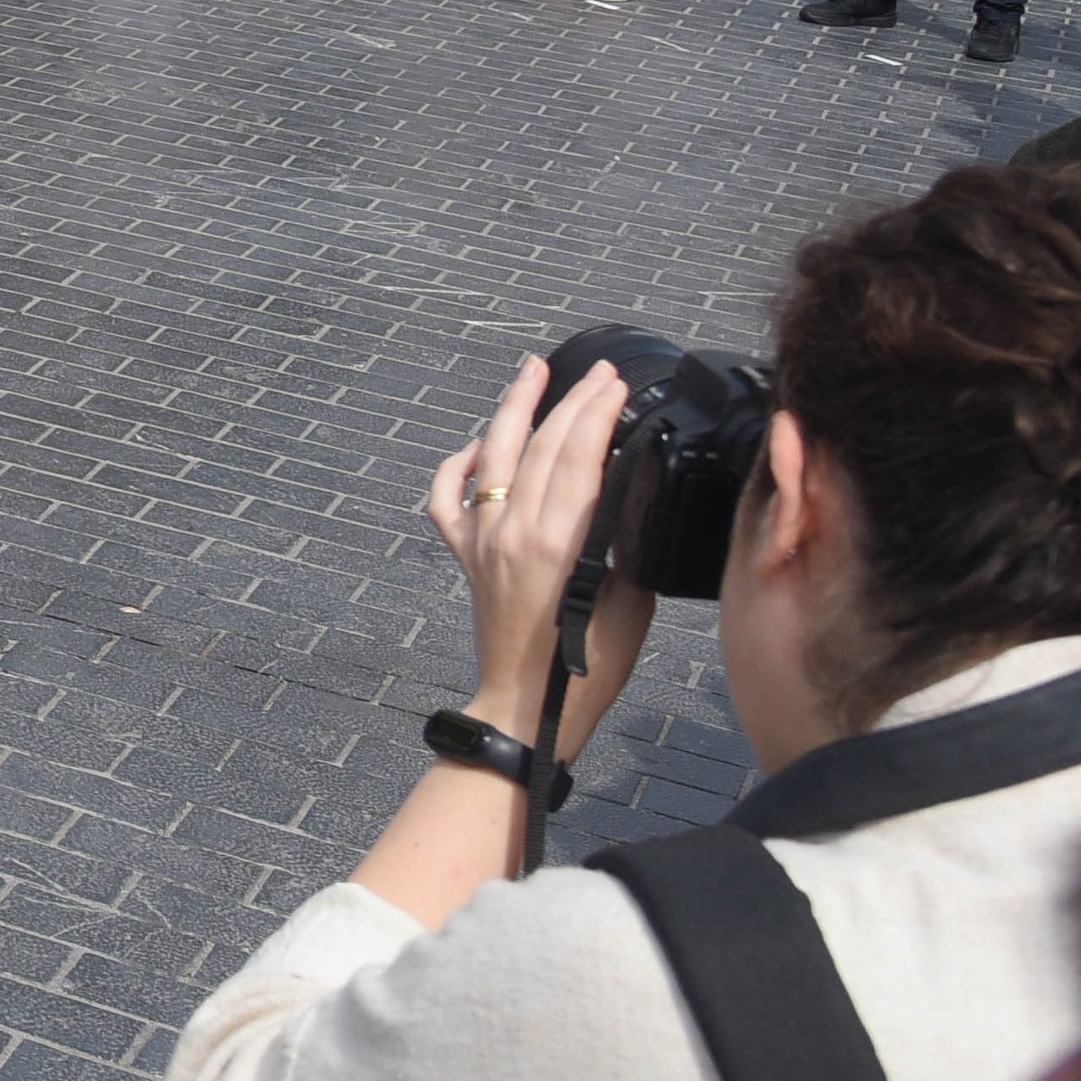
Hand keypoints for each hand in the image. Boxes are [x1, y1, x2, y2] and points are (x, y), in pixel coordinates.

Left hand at [427, 355, 653, 757]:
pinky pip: (448, 499)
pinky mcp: (464, 556)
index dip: (598, 412)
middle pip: (539, 446)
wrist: (528, 710)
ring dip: (513, 409)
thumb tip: (632, 486)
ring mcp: (481, 541)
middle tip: (596, 371)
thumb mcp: (632, 598)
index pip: (579, 456)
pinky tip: (476, 446)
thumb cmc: (589, 667)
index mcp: (557, 542)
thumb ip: (627, 539)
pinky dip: (458, 466)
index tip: (618, 382)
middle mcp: (511, 532)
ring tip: (532, 371)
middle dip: (570, 401)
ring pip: (491, 457)